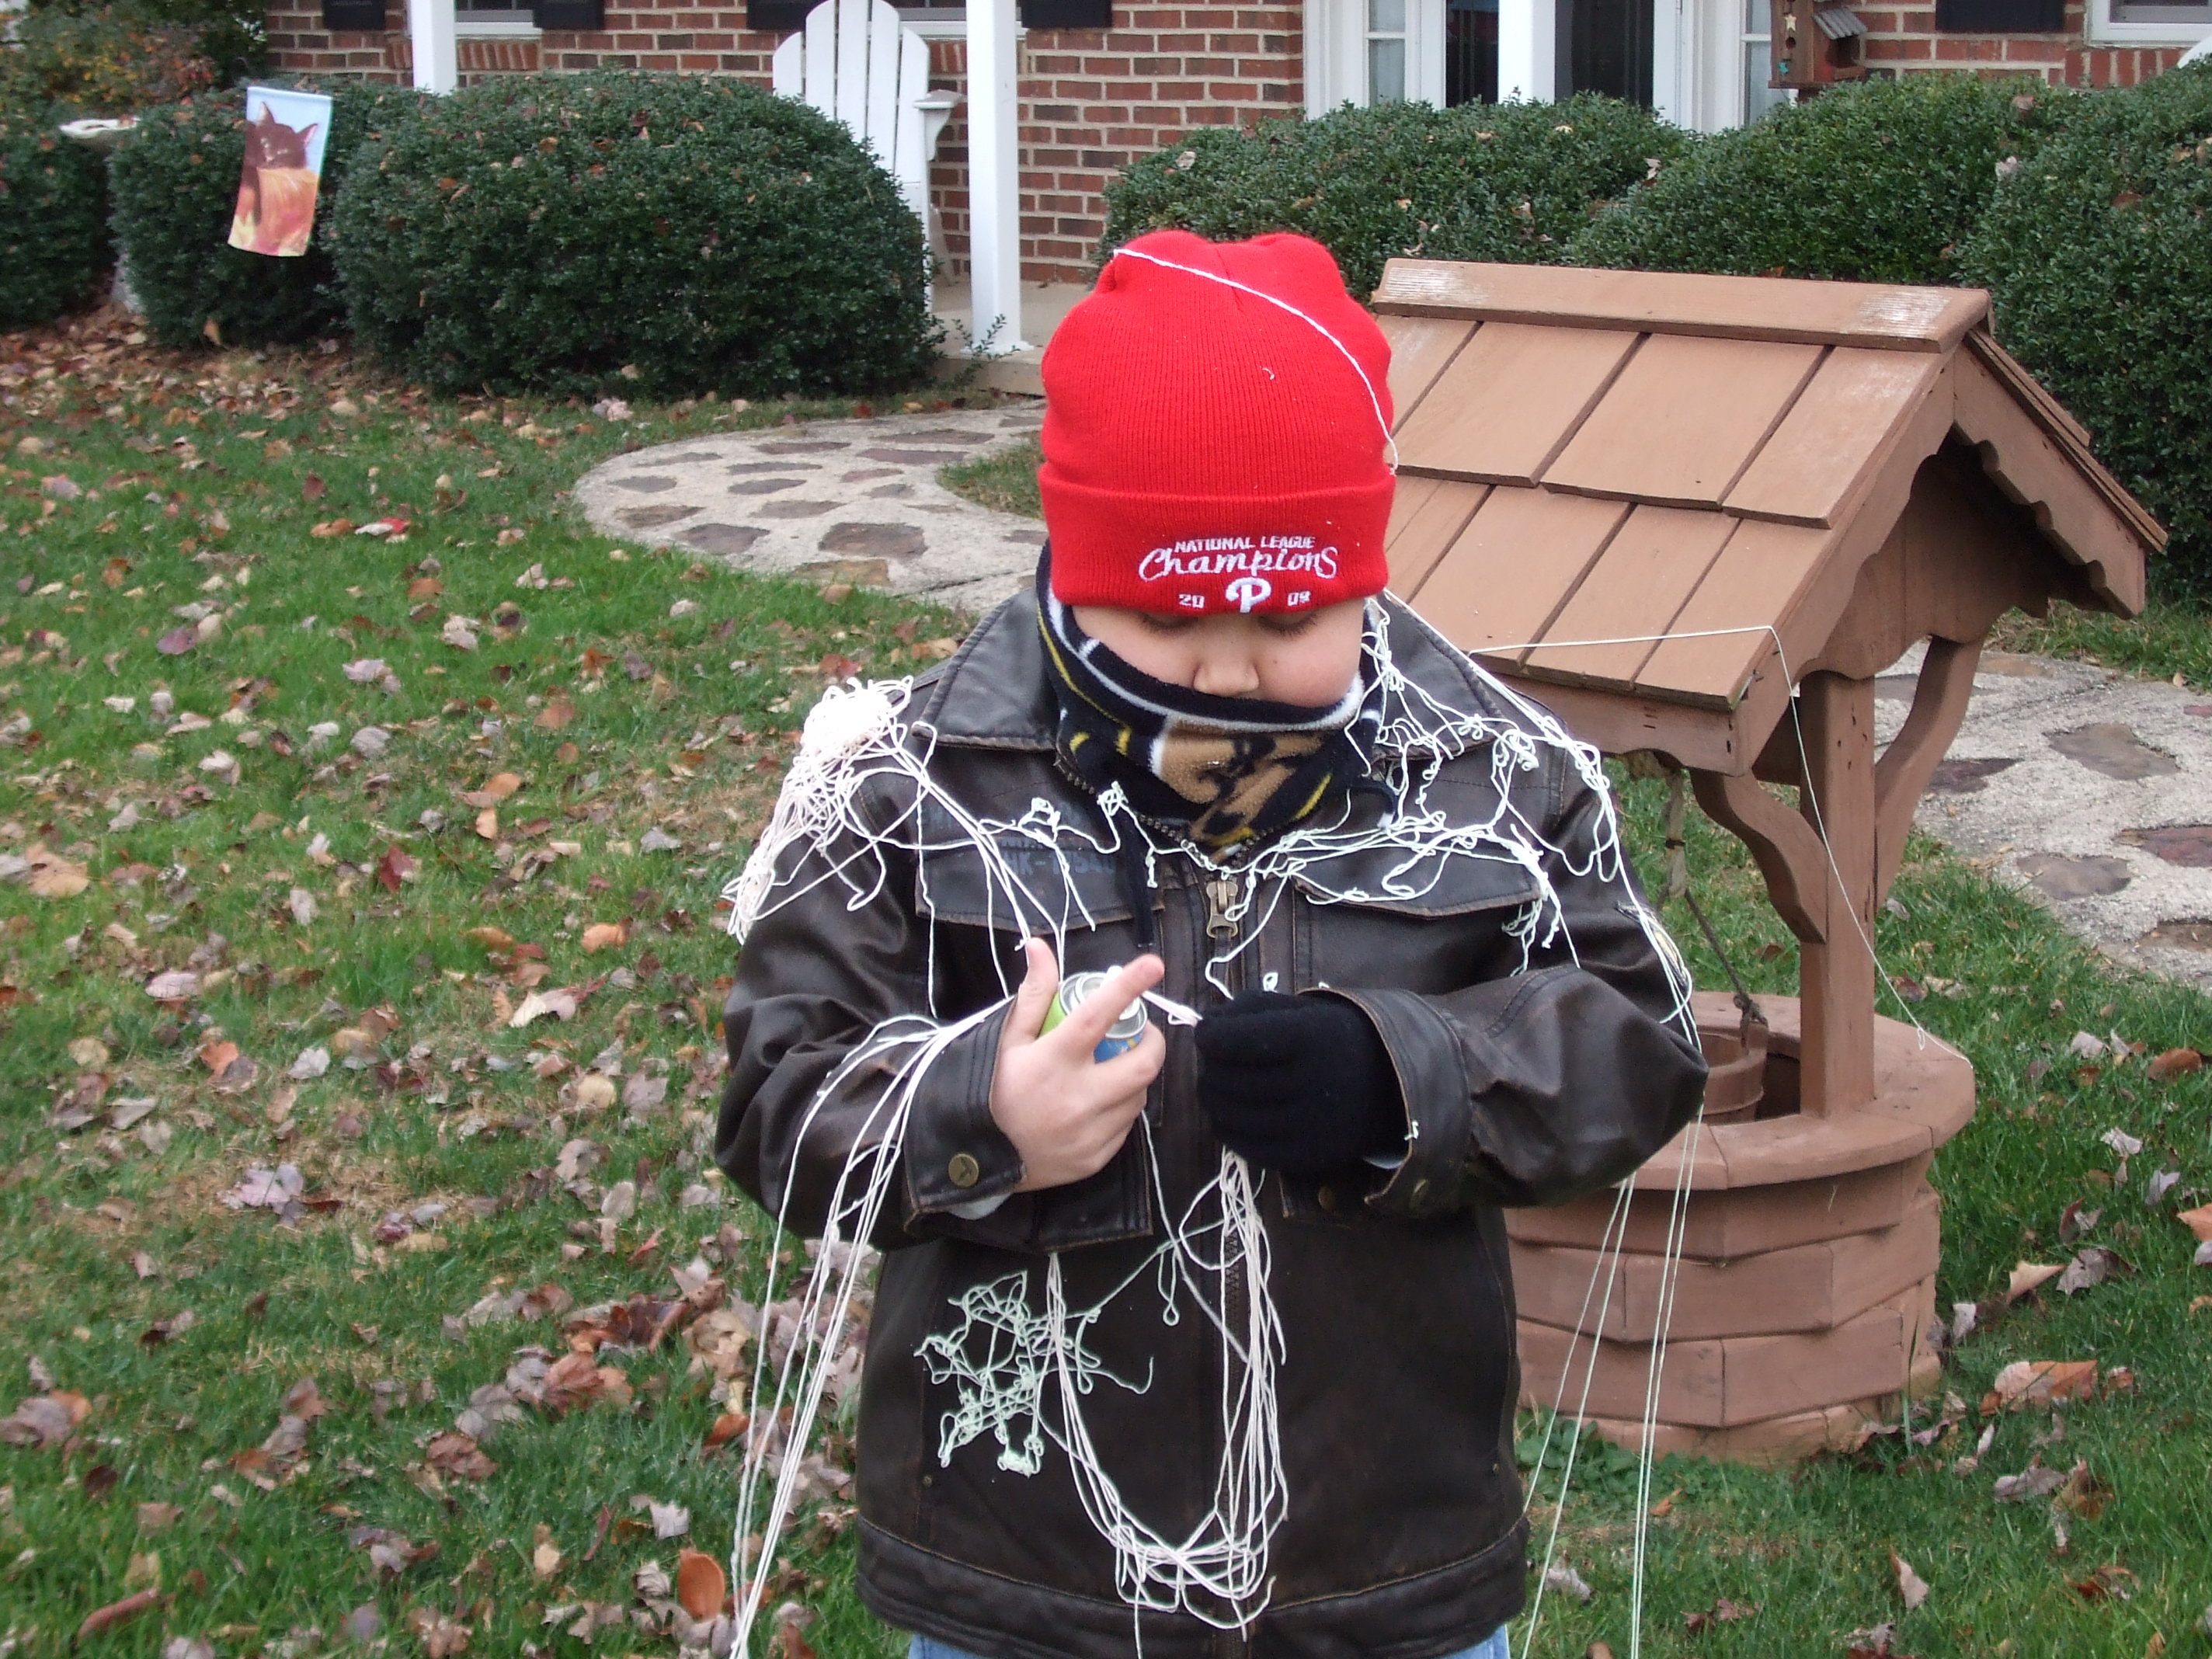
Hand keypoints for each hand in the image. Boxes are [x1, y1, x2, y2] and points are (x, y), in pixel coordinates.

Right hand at [990, 940, 1166, 1192]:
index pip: (1098, 1016)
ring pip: (1139, 1095)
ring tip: (1113, 1069)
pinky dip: (1122, 1107)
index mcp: (1053, 1061)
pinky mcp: (1098, 1157)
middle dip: (1152, 1042)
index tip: (1153, 965)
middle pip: (1143, 1064)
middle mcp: (1077, 1098)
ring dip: (1134, 1076)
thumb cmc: (997, 1091)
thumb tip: (1041, 947)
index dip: (1128, 987)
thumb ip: (1033, 995)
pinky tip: (1100, 1103)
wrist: (982, 1159)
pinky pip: (1127, 1124)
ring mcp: (1090, 1132)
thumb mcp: (1009, 1041)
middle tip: (1139, 1033)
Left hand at [1195, 991, 1404, 1176]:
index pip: (1234, 1041)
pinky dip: (1227, 1127)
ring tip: (1222, 1084)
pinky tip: (1233, 1112)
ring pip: (1227, 1114)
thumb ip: (1247, 1010)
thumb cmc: (1331, 1039)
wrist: (1386, 1086)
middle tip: (1216, 1060)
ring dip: (1213, 1096)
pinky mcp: (1304, 1158)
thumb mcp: (1299, 1010)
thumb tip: (1204, 1027)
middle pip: (1226, 1079)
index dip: (1209, 1036)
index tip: (1207, 1034)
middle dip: (1210, 1066)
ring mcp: (1309, 1128)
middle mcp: (1313, 1085)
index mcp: (1311, 1039)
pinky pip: (1243, 1146)